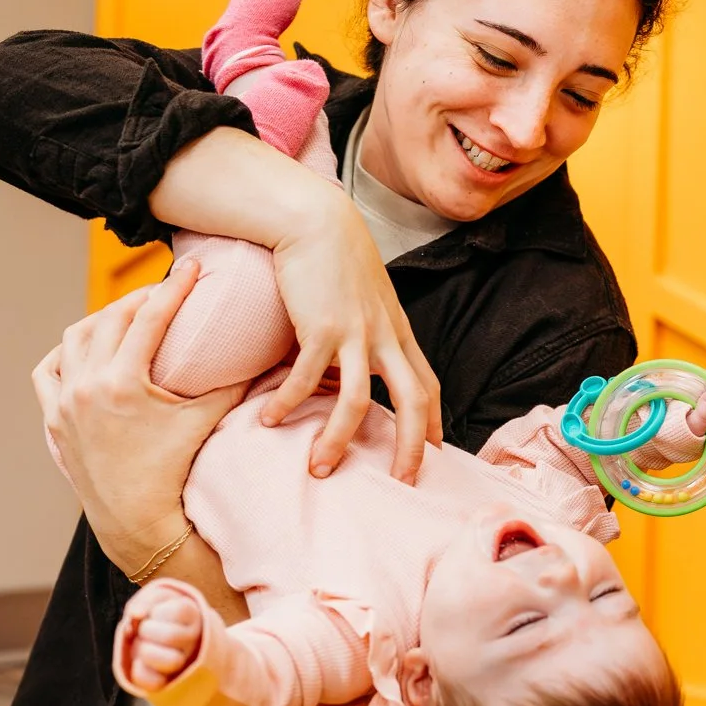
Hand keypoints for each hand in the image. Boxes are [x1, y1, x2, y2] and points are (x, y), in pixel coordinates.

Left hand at [33, 261, 248, 552]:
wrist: (137, 522)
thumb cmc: (174, 473)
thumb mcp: (204, 422)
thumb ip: (233, 384)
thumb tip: (270, 354)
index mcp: (122, 383)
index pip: (150, 318)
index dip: (174, 287)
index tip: (191, 266)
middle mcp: (86, 387)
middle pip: (110, 318)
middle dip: (139, 299)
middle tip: (164, 292)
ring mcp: (65, 404)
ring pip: (74, 338)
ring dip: (101, 321)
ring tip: (127, 317)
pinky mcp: (55, 421)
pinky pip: (47, 373)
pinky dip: (65, 355)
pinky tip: (84, 351)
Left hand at [119, 587, 204, 691]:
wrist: (166, 636)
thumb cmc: (160, 613)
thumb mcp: (156, 599)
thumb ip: (145, 601)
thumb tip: (136, 613)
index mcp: (193, 616)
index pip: (178, 611)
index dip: (157, 611)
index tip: (154, 613)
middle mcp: (193, 640)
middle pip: (172, 636)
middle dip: (147, 629)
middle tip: (144, 629)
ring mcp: (183, 663)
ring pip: (172, 662)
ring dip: (146, 651)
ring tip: (143, 646)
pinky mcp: (167, 681)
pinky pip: (156, 683)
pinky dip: (140, 671)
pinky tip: (138, 661)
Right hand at [264, 190, 441, 482]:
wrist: (317, 221)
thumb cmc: (338, 261)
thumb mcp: (368, 300)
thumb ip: (371, 333)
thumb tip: (360, 368)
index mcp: (397, 334)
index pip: (428, 386)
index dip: (435, 424)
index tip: (436, 457)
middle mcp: (384, 337)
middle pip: (412, 402)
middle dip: (411, 447)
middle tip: (401, 483)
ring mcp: (355, 333)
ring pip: (357, 400)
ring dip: (338, 440)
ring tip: (320, 468)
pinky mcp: (320, 326)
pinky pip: (306, 377)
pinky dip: (288, 403)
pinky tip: (269, 420)